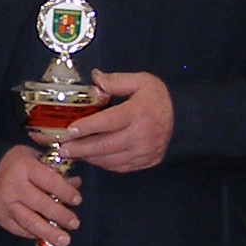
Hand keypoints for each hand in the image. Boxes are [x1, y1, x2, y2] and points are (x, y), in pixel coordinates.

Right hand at [0, 141, 80, 245]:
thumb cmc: (18, 164)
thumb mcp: (36, 159)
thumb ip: (56, 172)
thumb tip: (76, 184)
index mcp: (25, 167)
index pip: (50, 181)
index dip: (65, 192)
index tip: (78, 200)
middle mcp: (14, 186)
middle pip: (41, 204)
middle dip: (60, 215)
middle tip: (75, 223)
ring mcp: (6, 204)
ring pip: (29, 221)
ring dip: (49, 232)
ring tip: (64, 240)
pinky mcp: (0, 217)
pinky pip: (19, 229)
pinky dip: (35, 234)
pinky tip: (47, 236)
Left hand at [56, 71, 174, 172]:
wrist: (183, 119)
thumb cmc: (158, 98)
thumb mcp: (141, 81)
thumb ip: (116, 80)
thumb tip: (94, 78)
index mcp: (137, 113)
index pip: (107, 122)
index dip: (87, 127)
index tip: (69, 130)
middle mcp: (140, 136)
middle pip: (104, 145)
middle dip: (80, 148)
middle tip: (62, 148)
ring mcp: (143, 152)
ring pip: (109, 160)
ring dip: (89, 158)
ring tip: (72, 153)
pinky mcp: (144, 163)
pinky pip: (118, 167)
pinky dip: (102, 164)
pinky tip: (91, 157)